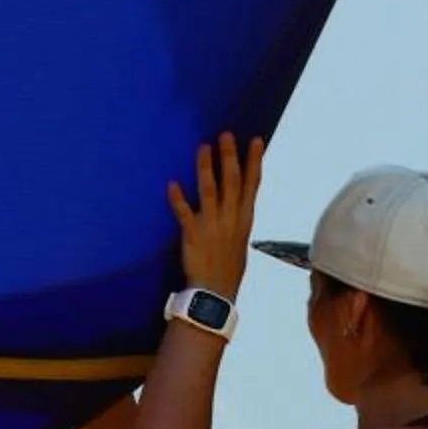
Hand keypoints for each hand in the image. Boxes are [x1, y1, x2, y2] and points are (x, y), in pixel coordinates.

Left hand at [168, 132, 262, 297]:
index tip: (255, 140)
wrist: (215, 293)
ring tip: (203, 147)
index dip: (253, 162)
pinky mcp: (193, 235)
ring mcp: (212, 226)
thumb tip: (237, 203)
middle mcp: (230, 219)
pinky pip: (184, 214)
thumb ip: (237, 219)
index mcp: (243, 219)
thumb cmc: (227, 268)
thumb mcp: (240, 241)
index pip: (252, 185)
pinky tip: (172, 183)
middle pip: (232, 182)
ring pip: (210, 191)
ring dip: (206, 168)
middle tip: (225, 135)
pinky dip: (178, 199)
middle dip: (230, 157)